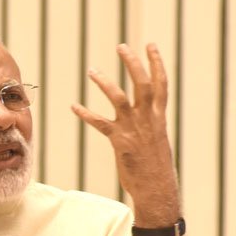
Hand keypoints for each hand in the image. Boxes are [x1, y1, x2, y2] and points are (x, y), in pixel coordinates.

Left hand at [71, 44, 179, 225]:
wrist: (156, 189)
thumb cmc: (156, 170)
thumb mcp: (157, 144)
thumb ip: (150, 129)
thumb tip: (145, 125)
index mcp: (159, 119)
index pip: (161, 85)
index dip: (157, 63)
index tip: (150, 45)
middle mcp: (148, 120)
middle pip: (142, 83)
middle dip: (133, 63)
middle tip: (121, 46)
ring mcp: (134, 129)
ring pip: (120, 98)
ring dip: (105, 82)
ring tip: (91, 71)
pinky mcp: (120, 142)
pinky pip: (100, 124)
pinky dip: (86, 114)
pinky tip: (74, 106)